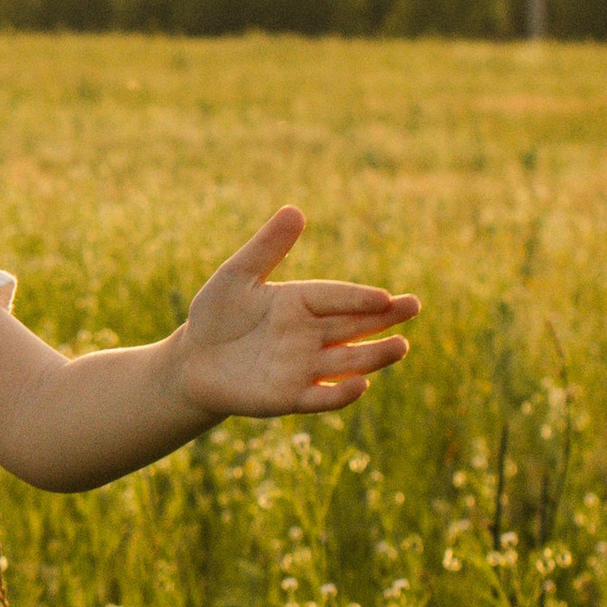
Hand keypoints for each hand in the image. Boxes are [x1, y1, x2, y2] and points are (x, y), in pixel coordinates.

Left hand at [172, 210, 419, 421]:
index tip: (385, 296)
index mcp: (301, 303)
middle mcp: (310, 335)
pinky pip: (321, 396)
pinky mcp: (290, 396)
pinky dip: (341, 393)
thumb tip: (295, 210)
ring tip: (400, 346)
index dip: (359, 298)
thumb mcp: (237, 276)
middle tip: (413, 307)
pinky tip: (361, 385)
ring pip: (347, 360)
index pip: (337, 298)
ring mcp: (303, 366)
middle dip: (384, 319)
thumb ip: (267, 248)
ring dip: (374, 356)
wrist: (192, 361)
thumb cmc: (216, 314)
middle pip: (354, 326)